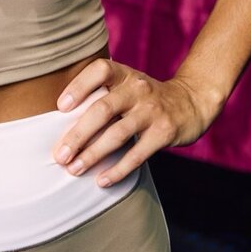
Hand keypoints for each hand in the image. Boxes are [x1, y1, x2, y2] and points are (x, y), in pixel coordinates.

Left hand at [50, 58, 216, 187]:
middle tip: (60, 155)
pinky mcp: (164, 133)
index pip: (99, 70)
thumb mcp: (127, 84)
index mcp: (124, 74)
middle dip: (78, 134)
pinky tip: (101, 180)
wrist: (191, 102)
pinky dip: (117, 169)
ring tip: (74, 169)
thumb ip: (101, 93)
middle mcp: (138, 89)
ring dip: (93, 154)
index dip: (79, 86)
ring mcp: (152, 111)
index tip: (60, 107)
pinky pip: (137, 154)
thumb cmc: (144, 97)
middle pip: (103, 109)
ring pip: (117, 134)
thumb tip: (60, 119)